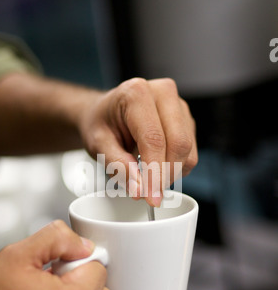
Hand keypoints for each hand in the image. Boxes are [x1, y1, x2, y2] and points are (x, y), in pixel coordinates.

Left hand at [77, 78, 197, 205]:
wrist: (106, 114)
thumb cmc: (101, 124)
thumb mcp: (98, 145)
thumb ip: (118, 166)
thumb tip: (140, 188)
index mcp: (136, 93)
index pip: (154, 139)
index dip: (154, 172)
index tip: (150, 196)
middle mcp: (163, 94)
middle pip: (179, 143)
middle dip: (165, 175)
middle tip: (149, 193)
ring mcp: (178, 106)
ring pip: (188, 150)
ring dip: (171, 172)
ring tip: (147, 174)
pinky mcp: (187, 121)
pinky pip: (190, 152)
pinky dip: (176, 168)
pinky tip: (157, 166)